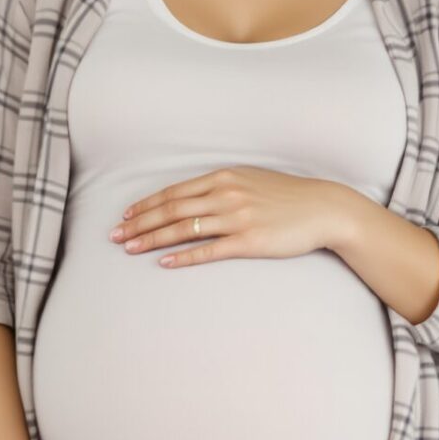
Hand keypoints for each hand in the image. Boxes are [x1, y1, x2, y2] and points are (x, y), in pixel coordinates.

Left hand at [113, 167, 357, 268]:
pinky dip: (183, 256)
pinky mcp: (248, 241)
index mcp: (224, 177)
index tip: (126, 215)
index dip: (146, 205)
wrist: (323, 209)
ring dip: (152, 239)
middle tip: (115, 235)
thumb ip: (223, 186)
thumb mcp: (251, 180)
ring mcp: (236, 218)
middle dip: (139, 223)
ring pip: (183, 229)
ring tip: (130, 248)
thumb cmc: (288, 196)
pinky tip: (164, 263)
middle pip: (171, 209)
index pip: (174, 192)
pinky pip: (208, 250)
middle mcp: (226, 194)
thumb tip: (195, 197)